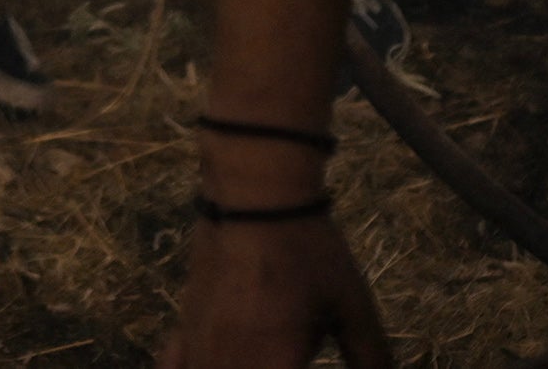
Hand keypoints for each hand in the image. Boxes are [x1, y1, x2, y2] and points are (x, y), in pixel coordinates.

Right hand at [155, 209, 393, 368]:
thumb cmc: (308, 252)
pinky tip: (218, 360)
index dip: (302, 368)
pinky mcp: (183, 329)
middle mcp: (228, 366)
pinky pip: (174, 368)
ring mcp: (199, 352)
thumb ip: (373, 358)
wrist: (255, 195)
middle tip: (295, 353)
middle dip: (279, 368)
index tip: (310, 359)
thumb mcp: (351, 308)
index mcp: (273, 368)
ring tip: (271, 355)